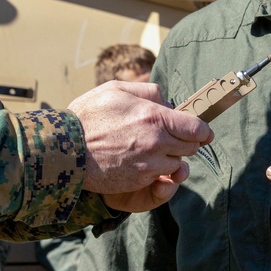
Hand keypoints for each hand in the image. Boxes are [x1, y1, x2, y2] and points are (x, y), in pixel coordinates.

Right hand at [68, 80, 212, 204]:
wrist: (65, 149)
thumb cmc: (88, 116)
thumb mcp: (116, 89)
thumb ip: (148, 90)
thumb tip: (167, 100)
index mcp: (154, 116)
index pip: (195, 128)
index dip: (203, 130)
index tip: (205, 132)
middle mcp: (156, 142)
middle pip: (191, 147)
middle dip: (186, 141)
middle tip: (173, 136)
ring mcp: (148, 165)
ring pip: (177, 165)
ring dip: (171, 157)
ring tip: (152, 148)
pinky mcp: (139, 182)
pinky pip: (160, 178)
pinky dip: (157, 171)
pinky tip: (141, 161)